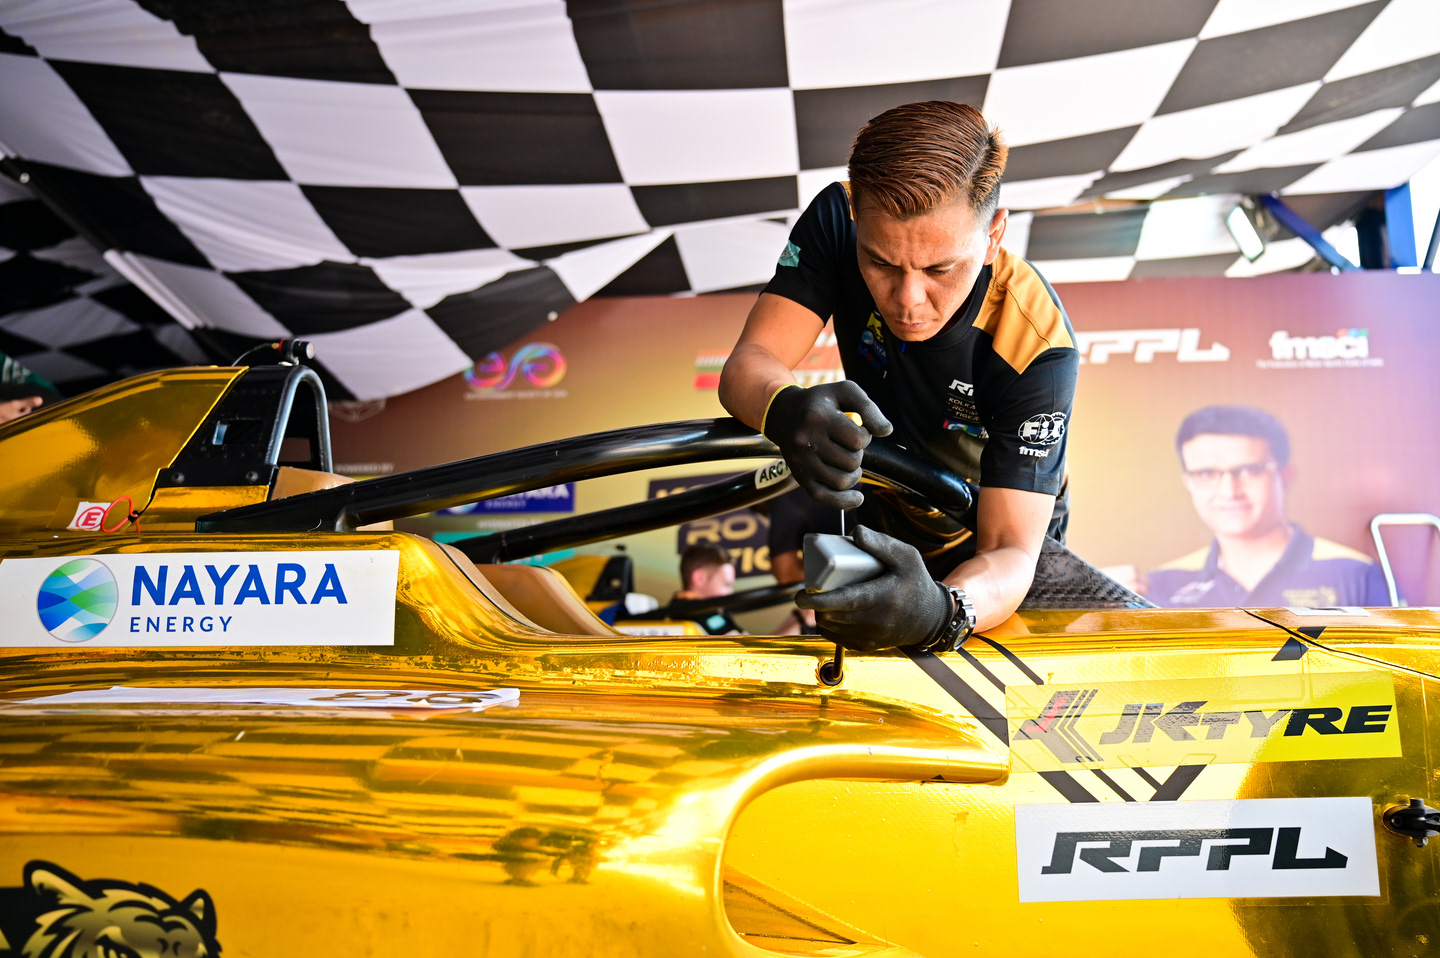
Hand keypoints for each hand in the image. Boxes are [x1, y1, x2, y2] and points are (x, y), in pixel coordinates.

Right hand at [762, 382, 891, 509]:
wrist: (783, 414)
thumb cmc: (820, 402)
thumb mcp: (844, 392)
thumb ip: (869, 408)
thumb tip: (886, 431)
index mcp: (818, 417)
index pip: (858, 439)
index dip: (866, 436)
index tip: (857, 429)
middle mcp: (806, 440)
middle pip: (851, 462)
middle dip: (858, 455)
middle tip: (850, 445)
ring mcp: (801, 461)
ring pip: (841, 482)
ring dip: (854, 475)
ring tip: (850, 463)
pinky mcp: (799, 476)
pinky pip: (823, 497)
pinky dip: (843, 501)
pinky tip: (857, 498)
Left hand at [795, 525, 949, 651]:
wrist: (930, 618)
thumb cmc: (916, 582)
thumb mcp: (906, 556)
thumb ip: (881, 543)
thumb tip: (855, 532)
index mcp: (886, 597)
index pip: (846, 601)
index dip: (819, 600)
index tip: (801, 595)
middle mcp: (878, 621)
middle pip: (833, 617)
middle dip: (815, 605)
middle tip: (810, 591)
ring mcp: (872, 637)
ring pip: (832, 629)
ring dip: (821, 615)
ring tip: (822, 599)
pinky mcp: (867, 646)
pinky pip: (838, 638)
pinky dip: (829, 626)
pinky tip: (832, 613)